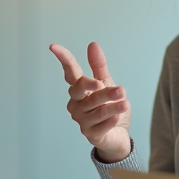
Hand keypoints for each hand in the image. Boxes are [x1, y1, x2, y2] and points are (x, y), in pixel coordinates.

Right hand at [50, 42, 131, 162]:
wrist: (118, 134)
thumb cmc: (109, 107)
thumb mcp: (106, 83)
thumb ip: (98, 66)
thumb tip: (92, 44)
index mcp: (79, 90)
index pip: (70, 72)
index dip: (63, 59)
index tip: (54, 47)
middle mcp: (76, 104)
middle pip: (85, 92)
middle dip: (102, 90)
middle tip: (120, 90)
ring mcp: (82, 120)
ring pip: (98, 109)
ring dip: (113, 106)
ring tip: (125, 103)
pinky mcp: (90, 134)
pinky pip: (101, 125)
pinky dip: (111, 120)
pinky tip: (117, 118)